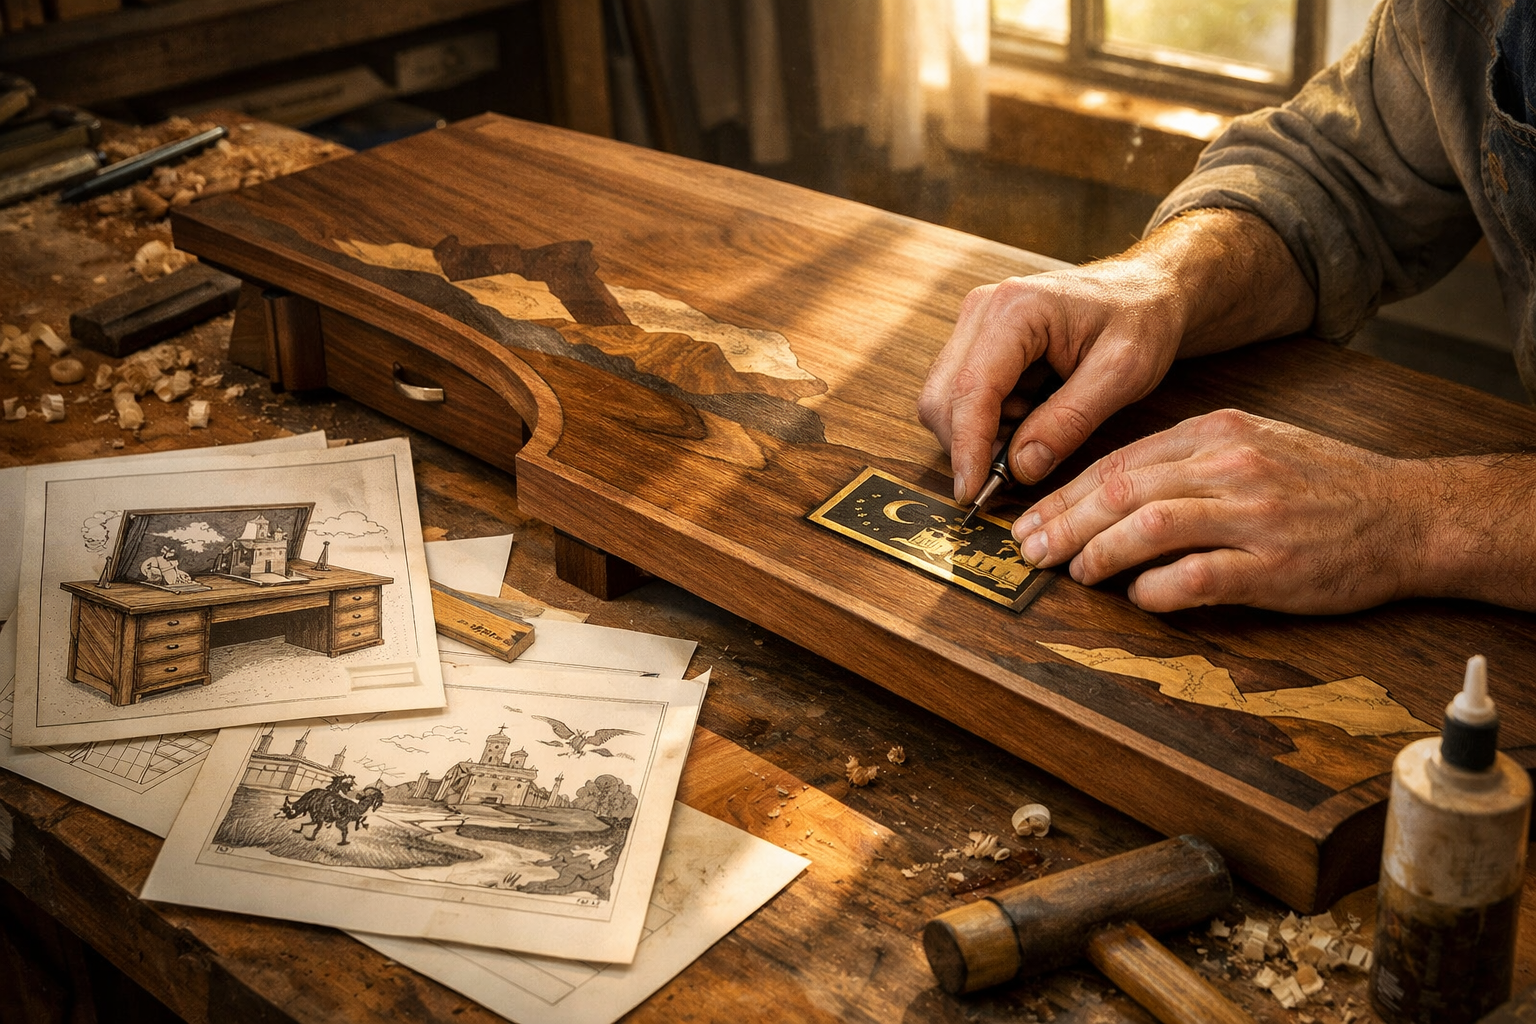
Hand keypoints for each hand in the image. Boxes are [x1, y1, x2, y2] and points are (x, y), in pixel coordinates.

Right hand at [919, 211, 1317, 505]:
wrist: (1147, 291)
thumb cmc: (1142, 321)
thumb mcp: (1123, 374)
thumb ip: (1070, 422)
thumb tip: (1020, 469)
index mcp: (1015, 309)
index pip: (970, 390)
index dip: (967, 448)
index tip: (971, 494)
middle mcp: (982, 310)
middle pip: (942, 398)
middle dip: (971, 445)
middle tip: (1018, 469)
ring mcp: (974, 325)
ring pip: (946, 401)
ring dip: (983, 434)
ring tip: (1041, 429)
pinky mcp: (977, 341)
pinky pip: (961, 397)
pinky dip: (990, 422)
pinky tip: (1031, 416)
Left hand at [1012, 409, 1437, 613]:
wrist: (1410, 515)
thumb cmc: (1323, 485)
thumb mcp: (1252, 445)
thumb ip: (1184, 462)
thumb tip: (1108, 494)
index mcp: (1216, 432)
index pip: (1118, 460)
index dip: (1064, 493)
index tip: (1030, 518)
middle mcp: (1230, 466)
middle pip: (1121, 490)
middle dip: (1063, 523)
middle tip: (1030, 550)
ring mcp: (1254, 515)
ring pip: (1150, 526)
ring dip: (1100, 553)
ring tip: (1077, 572)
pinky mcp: (1275, 567)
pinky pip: (1197, 577)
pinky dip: (1156, 589)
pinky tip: (1139, 597)